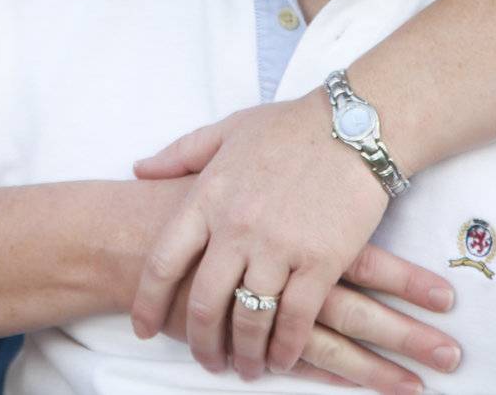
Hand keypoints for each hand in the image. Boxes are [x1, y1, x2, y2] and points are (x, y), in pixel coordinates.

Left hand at [131, 95, 441, 378]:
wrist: (357, 126)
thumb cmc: (290, 127)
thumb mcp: (226, 130)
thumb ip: (179, 155)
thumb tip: (138, 169)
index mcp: (207, 197)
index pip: (162, 262)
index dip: (147, 303)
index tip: (143, 329)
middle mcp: (236, 228)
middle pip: (204, 303)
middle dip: (200, 342)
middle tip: (206, 360)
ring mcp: (278, 248)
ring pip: (248, 319)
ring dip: (244, 354)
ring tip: (245, 369)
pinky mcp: (321, 262)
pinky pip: (294, 321)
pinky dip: (284, 349)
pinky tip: (280, 360)